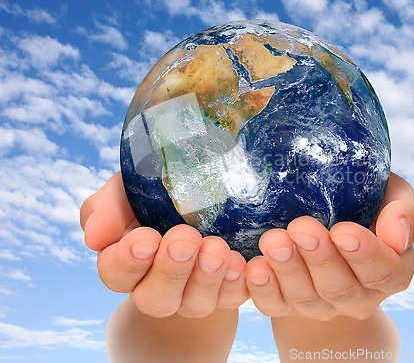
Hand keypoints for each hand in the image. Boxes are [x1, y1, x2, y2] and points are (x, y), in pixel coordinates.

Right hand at [80, 172, 248, 317]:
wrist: (204, 200)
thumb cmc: (157, 195)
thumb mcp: (128, 189)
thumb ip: (107, 207)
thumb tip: (94, 236)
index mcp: (126, 262)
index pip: (116, 273)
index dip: (128, 261)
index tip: (147, 238)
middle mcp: (156, 286)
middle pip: (155, 298)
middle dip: (171, 270)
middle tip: (185, 239)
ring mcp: (192, 293)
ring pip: (194, 304)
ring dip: (206, 278)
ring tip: (216, 249)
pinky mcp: (225, 291)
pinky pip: (231, 299)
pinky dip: (236, 284)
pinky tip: (240, 262)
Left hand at [244, 172, 413, 320]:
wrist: (328, 224)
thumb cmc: (363, 203)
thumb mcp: (390, 196)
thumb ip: (404, 212)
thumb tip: (398, 235)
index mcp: (391, 271)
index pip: (385, 272)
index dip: (365, 254)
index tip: (342, 231)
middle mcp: (359, 295)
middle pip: (341, 287)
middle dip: (319, 258)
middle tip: (301, 229)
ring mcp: (323, 304)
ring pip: (306, 298)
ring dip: (288, 270)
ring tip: (273, 241)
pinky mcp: (289, 306)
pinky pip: (275, 306)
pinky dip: (263, 290)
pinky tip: (254, 268)